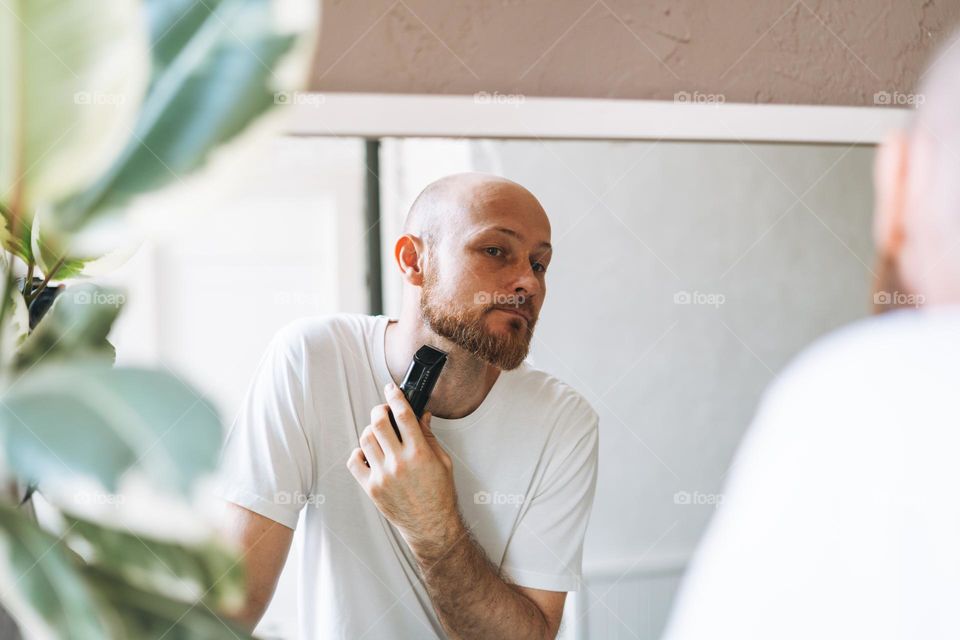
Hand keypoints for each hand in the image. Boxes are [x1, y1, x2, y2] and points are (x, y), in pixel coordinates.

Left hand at [346, 382, 460, 551]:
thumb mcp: (442, 461)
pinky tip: (370, 453)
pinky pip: (355, 461)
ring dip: (371, 430)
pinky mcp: (371, 488)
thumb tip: (420, 415)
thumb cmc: (439, 494)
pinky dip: (359, 452)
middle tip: (383, 410)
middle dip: (379, 410)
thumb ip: (429, 436)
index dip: (395, 397)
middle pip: (378, 423)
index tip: (391, 389)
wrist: (431, 525)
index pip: (403, 415)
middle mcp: (399, 462)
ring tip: (380, 434)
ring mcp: (382, 476)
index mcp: (419, 453)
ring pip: (365, 439)